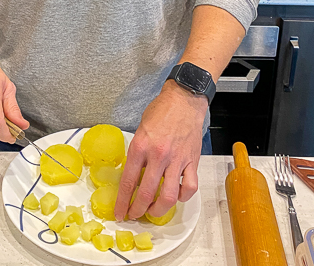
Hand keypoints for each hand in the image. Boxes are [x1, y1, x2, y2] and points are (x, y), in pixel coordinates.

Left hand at [114, 81, 206, 221]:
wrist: (184, 99)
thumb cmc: (161, 111)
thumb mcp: (140, 129)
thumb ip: (137, 152)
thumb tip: (133, 174)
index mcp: (140, 146)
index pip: (128, 181)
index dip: (123, 202)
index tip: (120, 212)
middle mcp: (158, 155)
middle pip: (147, 194)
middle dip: (138, 210)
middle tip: (134, 215)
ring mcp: (177, 160)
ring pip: (169, 197)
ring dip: (159, 210)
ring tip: (153, 212)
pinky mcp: (192, 161)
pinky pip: (189, 187)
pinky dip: (183, 197)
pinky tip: (177, 196)